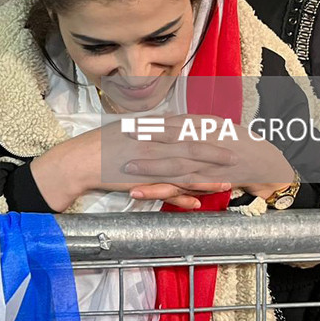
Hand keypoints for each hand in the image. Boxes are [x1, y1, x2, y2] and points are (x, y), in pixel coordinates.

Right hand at [30, 125, 230, 210]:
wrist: (82, 159)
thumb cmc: (102, 142)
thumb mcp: (129, 126)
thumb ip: (150, 125)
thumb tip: (167, 119)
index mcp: (152, 128)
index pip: (186, 125)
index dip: (207, 127)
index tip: (224, 127)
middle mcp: (155, 143)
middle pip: (192, 147)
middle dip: (216, 151)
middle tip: (237, 154)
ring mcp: (150, 163)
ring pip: (185, 170)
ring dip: (208, 176)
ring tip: (228, 180)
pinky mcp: (143, 181)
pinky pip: (167, 190)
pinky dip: (183, 197)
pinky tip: (197, 202)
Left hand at [122, 115, 293, 198]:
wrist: (266, 163)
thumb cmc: (240, 144)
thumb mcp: (217, 126)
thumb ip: (192, 123)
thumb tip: (170, 117)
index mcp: (205, 129)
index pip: (173, 125)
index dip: (150, 124)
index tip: (129, 123)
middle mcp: (205, 145)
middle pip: (170, 142)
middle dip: (145, 141)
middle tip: (120, 141)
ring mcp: (205, 166)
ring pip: (173, 166)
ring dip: (148, 168)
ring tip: (126, 169)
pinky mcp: (206, 183)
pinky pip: (181, 188)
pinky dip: (161, 190)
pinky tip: (142, 192)